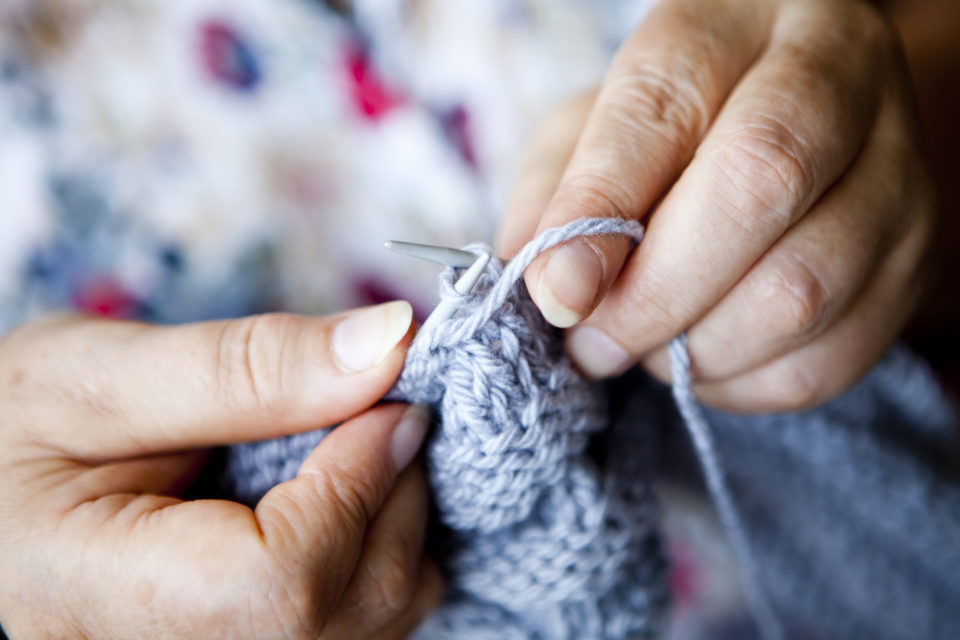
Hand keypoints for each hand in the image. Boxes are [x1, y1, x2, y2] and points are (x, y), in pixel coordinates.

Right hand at [0, 305, 442, 638]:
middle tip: (379, 412)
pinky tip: (345, 501)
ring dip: (398, 525)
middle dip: (395, 497)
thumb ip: (249, 364)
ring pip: (374, 627)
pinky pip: (362, 626)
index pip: (282, 582)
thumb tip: (389, 340)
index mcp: (99, 595)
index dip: (356, 484)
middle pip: (346, 612)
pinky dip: (382, 554)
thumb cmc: (17, 425)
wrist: (0, 482)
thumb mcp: (104, 372)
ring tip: (356, 453)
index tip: (385, 404)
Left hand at [497, 0, 934, 411]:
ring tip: (650, 345)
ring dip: (699, 349)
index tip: (558, 293)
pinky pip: (827, 358)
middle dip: (656, 294)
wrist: (786, 138)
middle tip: (596, 343)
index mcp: (734, 22)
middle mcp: (838, 76)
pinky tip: (706, 358)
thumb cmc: (659, 138)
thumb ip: (554, 197)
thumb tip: (556, 287)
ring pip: (802, 289)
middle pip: (760, 186)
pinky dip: (743, 383)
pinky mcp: (914, 260)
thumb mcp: (582, 135)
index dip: (602, 209)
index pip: (669, 103)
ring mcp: (896, 172)